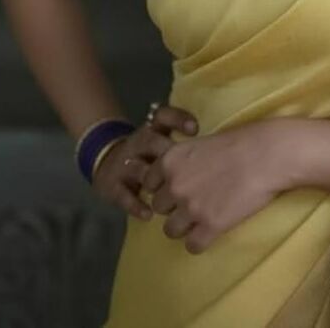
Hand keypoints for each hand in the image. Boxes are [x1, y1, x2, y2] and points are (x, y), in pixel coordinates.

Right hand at [91, 104, 198, 220]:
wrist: (109, 162)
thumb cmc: (151, 156)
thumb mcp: (164, 142)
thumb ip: (188, 146)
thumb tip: (221, 148)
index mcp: (153, 129)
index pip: (163, 116)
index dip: (178, 119)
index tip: (195, 129)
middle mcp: (138, 142)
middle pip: (150, 140)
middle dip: (166, 152)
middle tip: (186, 167)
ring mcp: (124, 163)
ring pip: (136, 167)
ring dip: (152, 180)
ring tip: (170, 195)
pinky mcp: (112, 185)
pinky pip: (123, 194)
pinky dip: (135, 205)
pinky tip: (149, 214)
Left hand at [141, 121, 278, 253]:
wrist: (267, 155)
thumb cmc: (240, 142)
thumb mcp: (202, 142)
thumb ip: (184, 160)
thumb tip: (178, 175)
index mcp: (170, 161)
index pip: (149, 184)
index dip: (163, 187)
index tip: (178, 187)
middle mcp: (175, 185)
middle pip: (158, 208)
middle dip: (173, 206)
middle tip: (193, 202)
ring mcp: (191, 208)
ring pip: (170, 231)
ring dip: (183, 227)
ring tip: (200, 220)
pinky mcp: (210, 226)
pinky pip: (192, 246)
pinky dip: (200, 242)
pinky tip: (210, 232)